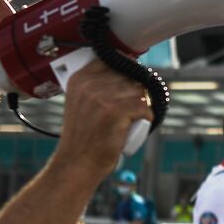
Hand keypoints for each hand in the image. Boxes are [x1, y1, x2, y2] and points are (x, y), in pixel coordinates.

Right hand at [54, 60, 153, 179]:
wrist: (77, 163)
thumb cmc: (84, 136)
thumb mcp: (81, 103)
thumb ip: (96, 85)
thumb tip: (128, 68)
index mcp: (80, 79)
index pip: (112, 59)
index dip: (126, 70)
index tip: (127, 83)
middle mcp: (89, 84)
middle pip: (129, 76)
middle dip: (134, 92)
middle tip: (127, 109)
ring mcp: (103, 97)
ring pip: (138, 91)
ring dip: (140, 105)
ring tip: (130, 118)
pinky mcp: (116, 111)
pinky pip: (145, 107)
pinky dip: (147, 117)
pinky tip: (138, 123)